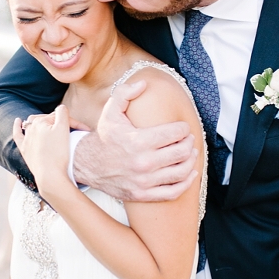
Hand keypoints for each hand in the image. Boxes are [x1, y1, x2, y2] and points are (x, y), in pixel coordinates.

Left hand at [13, 105, 71, 199]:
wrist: (50, 176)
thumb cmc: (58, 153)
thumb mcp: (63, 129)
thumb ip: (62, 113)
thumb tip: (60, 108)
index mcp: (41, 121)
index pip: (60, 116)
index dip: (74, 123)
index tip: (86, 131)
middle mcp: (32, 128)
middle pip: (47, 120)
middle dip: (59, 122)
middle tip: (72, 131)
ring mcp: (27, 139)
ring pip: (32, 124)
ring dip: (40, 122)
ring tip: (49, 123)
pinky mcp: (24, 150)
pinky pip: (18, 134)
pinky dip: (17, 126)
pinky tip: (18, 121)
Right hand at [73, 78, 196, 200]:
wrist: (87, 165)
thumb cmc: (104, 137)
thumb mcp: (110, 111)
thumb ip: (126, 93)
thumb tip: (143, 83)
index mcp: (138, 141)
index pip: (175, 133)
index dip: (183, 128)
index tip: (182, 127)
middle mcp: (143, 162)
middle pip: (181, 152)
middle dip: (189, 143)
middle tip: (188, 139)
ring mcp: (144, 181)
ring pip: (181, 172)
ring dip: (191, 161)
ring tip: (190, 153)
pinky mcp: (143, 194)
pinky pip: (173, 192)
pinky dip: (186, 182)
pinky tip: (189, 173)